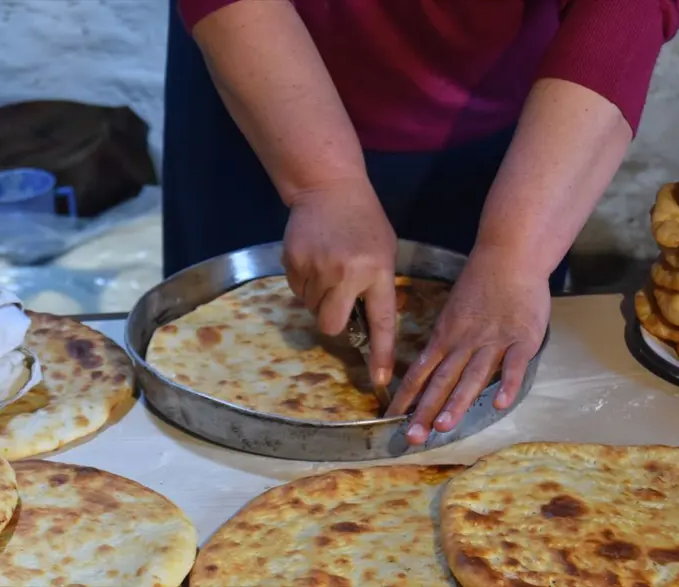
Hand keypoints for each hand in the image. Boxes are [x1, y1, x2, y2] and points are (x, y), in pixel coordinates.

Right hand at [282, 178, 398, 385]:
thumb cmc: (364, 221)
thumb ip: (379, 285)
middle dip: (333, 321)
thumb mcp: (384, 251)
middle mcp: (346, 273)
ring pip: (312, 308)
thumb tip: (368, 322)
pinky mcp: (293, 261)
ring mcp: (317, 267)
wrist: (328, 188)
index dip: (381, 354)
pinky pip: (297, 290)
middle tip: (338, 300)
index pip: (381, 321)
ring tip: (328, 267)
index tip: (380, 380)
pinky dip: (304, 282)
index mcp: (377, 271)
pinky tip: (313, 259)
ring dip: (318, 297)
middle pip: (331, 325)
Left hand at [385, 245, 549, 444]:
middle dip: (425, 410)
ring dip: (457, 401)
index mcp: (445, 335)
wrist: (510, 257)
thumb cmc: (481, 283)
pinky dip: (507, 384)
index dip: (406, 397)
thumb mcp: (453, 312)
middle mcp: (465, 342)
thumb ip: (445, 340)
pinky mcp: (523, 339)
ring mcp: (494, 341)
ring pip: (472, 376)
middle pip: (442, 380)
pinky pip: (513, 365)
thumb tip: (429, 366)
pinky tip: (500, 404)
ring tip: (444, 426)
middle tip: (413, 437)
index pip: (420, 371)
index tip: (392, 421)